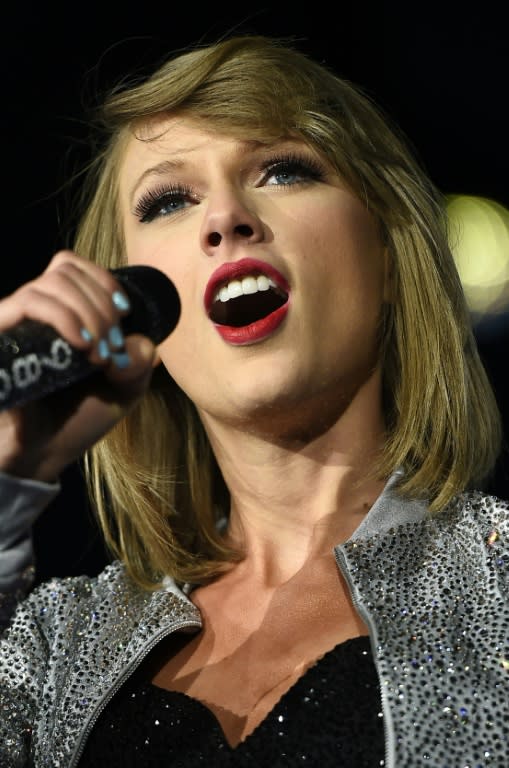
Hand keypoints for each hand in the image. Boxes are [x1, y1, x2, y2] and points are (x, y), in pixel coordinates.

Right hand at [0, 251, 156, 481]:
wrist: (40, 456)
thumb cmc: (76, 421)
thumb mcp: (123, 392)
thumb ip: (138, 364)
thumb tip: (140, 342)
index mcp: (60, 314)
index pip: (74, 267)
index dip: (103, 280)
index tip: (125, 312)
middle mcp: (34, 312)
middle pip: (66, 268)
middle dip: (102, 304)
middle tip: (112, 345)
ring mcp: (15, 322)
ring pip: (51, 283)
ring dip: (88, 312)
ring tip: (99, 353)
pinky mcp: (0, 334)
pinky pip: (28, 303)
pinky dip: (64, 317)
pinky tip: (82, 345)